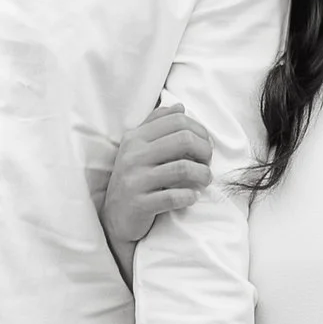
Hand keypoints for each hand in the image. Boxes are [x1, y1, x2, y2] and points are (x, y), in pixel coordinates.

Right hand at [96, 105, 213, 261]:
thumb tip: (179, 106)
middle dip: (204, 150)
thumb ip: (156, 124)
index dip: (199, 130)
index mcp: (135, 138)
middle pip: (183, 140)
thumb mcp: (138, 148)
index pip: (177, 120)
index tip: (204, 144)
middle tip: (207, 161)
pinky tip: (192, 197)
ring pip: (182, 168)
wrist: (114, 217)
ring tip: (205, 179)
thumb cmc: (134, 178)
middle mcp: (133, 156)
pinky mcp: (139, 204)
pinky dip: (189, 196)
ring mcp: (135, 180)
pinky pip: (173, 197)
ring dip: (202, 174)